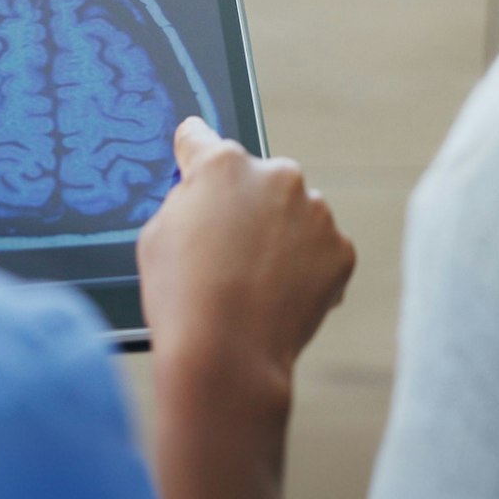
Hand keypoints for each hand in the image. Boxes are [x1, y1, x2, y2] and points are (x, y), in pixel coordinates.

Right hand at [138, 118, 355, 422]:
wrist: (226, 357)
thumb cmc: (181, 298)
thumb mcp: (157, 234)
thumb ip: (185, 198)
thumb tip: (199, 188)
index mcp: (224, 163)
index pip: (204, 140)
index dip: (195, 155)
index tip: (195, 152)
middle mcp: (277, 175)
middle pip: (259, 180)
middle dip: (247, 205)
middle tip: (229, 250)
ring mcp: (315, 212)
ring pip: (296, 214)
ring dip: (281, 235)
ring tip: (253, 282)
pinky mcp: (340, 250)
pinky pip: (321, 249)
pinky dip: (306, 267)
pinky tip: (278, 295)